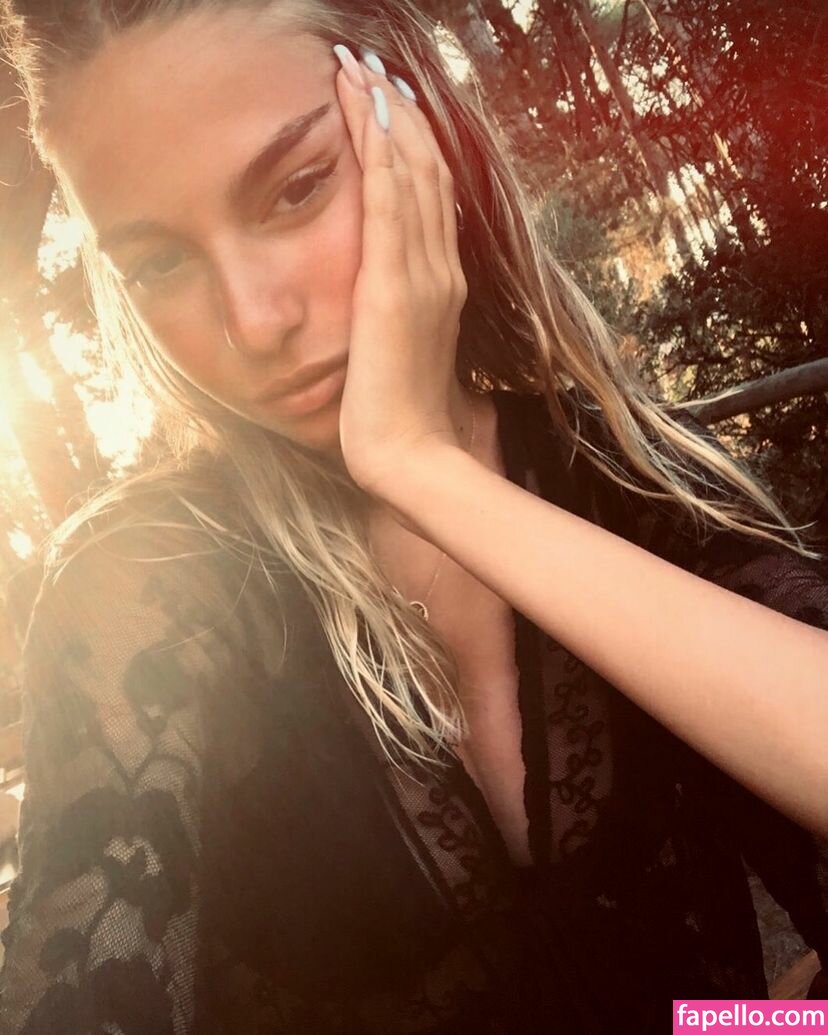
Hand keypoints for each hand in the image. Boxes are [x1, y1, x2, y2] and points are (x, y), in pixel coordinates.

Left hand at [332, 46, 467, 498]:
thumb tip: (389, 308)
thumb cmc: (401, 417)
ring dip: (385, 115)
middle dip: (399, 114)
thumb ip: (404, 321)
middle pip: (426, 172)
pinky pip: (389, 200)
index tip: (390, 105)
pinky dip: (380, 149)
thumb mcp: (403, 355)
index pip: (430, 198)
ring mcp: (420, 275)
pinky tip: (367, 108)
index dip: (413, 146)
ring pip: (410, 173)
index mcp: (441, 286)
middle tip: (374, 64)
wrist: (409, 456)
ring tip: (361, 66)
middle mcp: (439, 270)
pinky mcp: (393, 286)